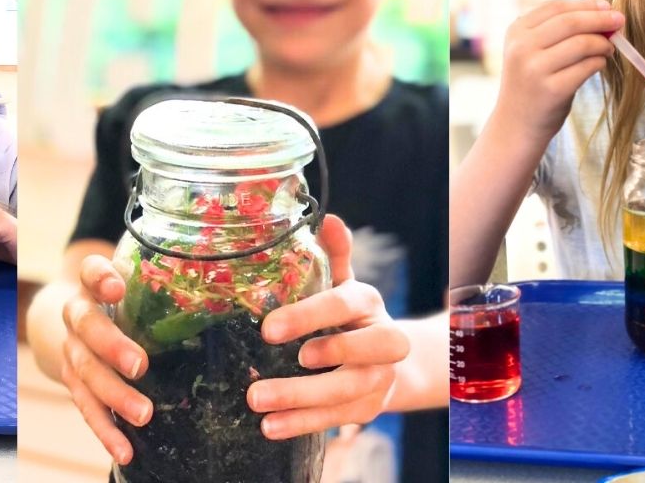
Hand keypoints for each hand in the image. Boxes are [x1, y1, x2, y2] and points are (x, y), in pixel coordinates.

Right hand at [60, 254, 150, 464]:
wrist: (75, 319)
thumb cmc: (123, 298)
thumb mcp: (136, 282)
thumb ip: (166, 282)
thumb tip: (232, 287)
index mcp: (92, 284)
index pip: (90, 271)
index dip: (101, 279)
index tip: (117, 288)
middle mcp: (77, 315)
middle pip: (87, 327)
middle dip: (112, 347)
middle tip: (140, 365)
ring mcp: (72, 350)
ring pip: (86, 373)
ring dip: (115, 396)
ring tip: (143, 415)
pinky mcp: (73, 383)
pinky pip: (87, 408)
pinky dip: (106, 431)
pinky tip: (124, 450)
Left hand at [248, 214, 409, 439]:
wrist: (388, 359)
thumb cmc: (350, 314)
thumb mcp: (342, 282)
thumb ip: (333, 254)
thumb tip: (328, 217)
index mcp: (368, 303)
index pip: (343, 305)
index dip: (308, 316)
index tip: (267, 329)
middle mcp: (384, 342)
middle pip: (359, 354)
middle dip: (314, 362)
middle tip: (268, 365)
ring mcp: (379, 378)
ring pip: (346, 393)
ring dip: (299, 400)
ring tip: (256, 401)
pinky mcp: (369, 409)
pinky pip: (338, 420)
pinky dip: (303, 424)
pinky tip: (270, 427)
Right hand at [498, 0, 623, 135]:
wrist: (516, 124)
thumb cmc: (531, 83)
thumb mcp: (532, 50)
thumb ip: (557, 27)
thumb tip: (597, 5)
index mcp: (516, 32)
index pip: (556, 7)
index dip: (585, 4)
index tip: (607, 6)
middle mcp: (522, 48)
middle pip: (571, 21)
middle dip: (601, 18)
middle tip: (620, 21)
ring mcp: (535, 70)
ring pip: (582, 43)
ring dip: (603, 43)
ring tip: (609, 48)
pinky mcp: (552, 90)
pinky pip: (588, 66)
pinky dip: (600, 62)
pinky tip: (600, 64)